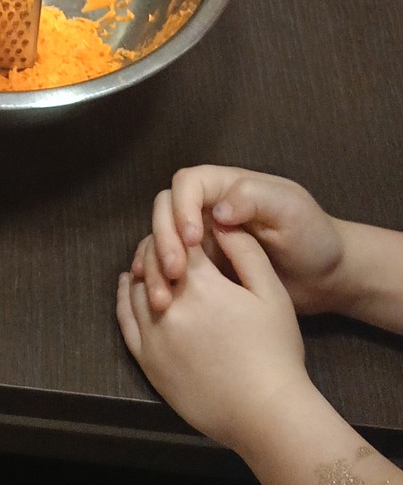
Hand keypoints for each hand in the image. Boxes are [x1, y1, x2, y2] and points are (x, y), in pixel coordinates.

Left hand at [117, 231, 308, 451]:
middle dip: (161, 246)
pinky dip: (124, 298)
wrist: (267, 414)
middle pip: (152, 260)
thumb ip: (244, 251)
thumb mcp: (271, 293)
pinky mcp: (147, 362)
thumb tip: (219, 220)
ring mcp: (154, 336)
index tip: (190, 228)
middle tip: (172, 244)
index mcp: (200, 285)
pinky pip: (125, 321)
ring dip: (143, 269)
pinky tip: (128, 286)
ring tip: (153, 261)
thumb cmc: (276, 353)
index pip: (177, 239)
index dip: (182, 228)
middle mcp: (169, 306)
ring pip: (135, 287)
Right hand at [130, 164, 344, 315]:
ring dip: (157, 262)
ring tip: (164, 295)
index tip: (192, 240)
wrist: (327, 277)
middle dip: (164, 237)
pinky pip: (170, 265)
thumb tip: (218, 210)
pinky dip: (159, 279)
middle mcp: (209, 208)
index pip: (188, 184)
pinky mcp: (203, 268)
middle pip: (166, 209)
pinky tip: (162, 300)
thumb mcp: (291, 210)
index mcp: (227, 187)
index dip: (182, 207)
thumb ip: (255, 199)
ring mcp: (204, 239)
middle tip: (176, 272)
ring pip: (162, 238)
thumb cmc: (314, 236)